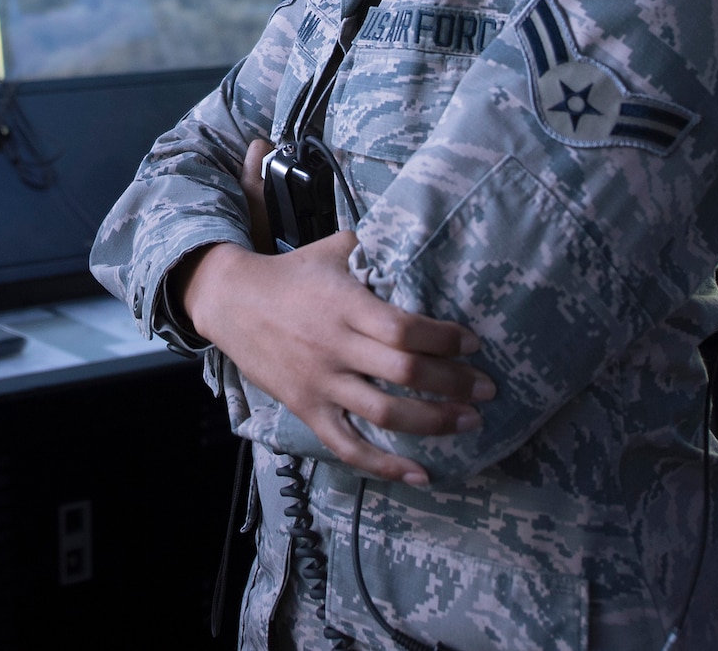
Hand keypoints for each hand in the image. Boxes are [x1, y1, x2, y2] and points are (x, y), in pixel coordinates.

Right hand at [175, 142, 494, 482]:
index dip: (445, 339)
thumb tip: (420, 244)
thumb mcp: (333, 250)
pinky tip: (420, 474)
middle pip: (405, 372)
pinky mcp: (306, 408)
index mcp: (345, 304)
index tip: (472, 342)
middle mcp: (334, 345)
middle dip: (455, 383)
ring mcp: (320, 382)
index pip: (405, 328)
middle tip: (488, 387)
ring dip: (434, 422)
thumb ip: (375, 251)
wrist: (229, 300)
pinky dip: (384, 466)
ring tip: (469, 421)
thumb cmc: (289, 273)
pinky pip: (348, 446)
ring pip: (385, 413)